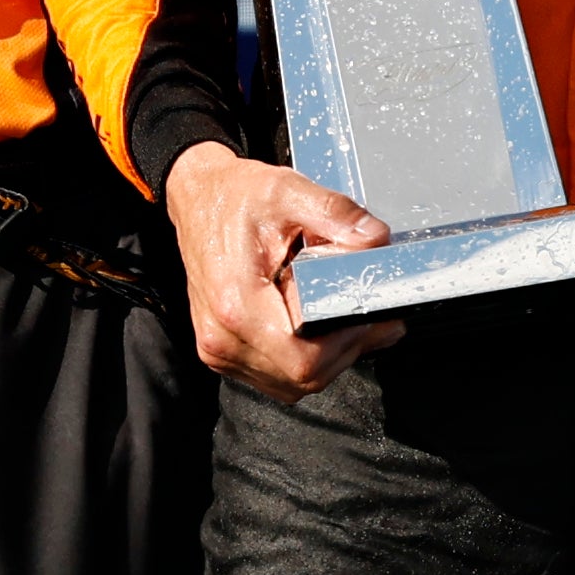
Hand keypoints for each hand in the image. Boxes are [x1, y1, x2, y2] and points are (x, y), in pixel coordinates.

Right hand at [164, 141, 405, 397]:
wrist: (198, 200)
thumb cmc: (237, 197)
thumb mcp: (288, 190)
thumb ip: (336, 213)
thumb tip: (376, 240)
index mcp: (236, 304)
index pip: (304, 358)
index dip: (346, 343)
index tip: (368, 312)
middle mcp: (222, 338)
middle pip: (302, 377)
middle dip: (346, 350)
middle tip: (372, 315)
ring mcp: (218, 351)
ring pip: (291, 384)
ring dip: (328, 359)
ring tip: (347, 318)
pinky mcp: (222, 353)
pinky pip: (275, 377)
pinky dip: (305, 360)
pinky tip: (319, 328)